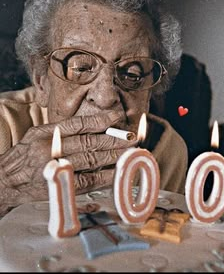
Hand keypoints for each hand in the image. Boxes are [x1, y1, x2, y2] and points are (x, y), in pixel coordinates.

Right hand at [0, 110, 135, 215]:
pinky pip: (87, 180)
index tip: (117, 116)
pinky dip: (105, 176)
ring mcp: (56, 168)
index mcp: (46, 133)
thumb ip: (61, 130)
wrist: (6, 181)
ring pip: (91, 160)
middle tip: (132, 138)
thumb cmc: (24, 155)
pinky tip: (118, 171)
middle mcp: (51, 149)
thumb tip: (92, 127)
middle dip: (113, 140)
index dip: (100, 120)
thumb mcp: (37, 134)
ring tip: (130, 152)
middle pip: (89, 142)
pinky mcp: (60, 185)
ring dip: (114, 156)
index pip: (78, 124)